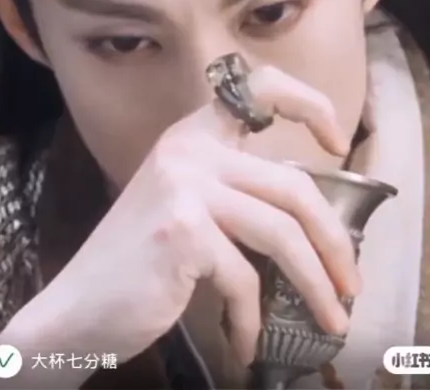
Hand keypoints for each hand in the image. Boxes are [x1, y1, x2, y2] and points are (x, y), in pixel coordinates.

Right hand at [30, 66, 359, 367]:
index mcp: (193, 135)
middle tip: (352, 283)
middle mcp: (189, 149)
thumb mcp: (187, 206)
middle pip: (293, 188)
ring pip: (282, 234)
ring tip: (331, 320)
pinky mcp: (183, 231)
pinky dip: (253, 318)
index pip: (259, 87)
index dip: (308, 103)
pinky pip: (245, 278)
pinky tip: (247, 342)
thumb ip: (236, 194)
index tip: (335, 142)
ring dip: (315, 285)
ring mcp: (185, 186)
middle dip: (334, 242)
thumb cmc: (139, 262)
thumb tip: (313, 224)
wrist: (77, 308)